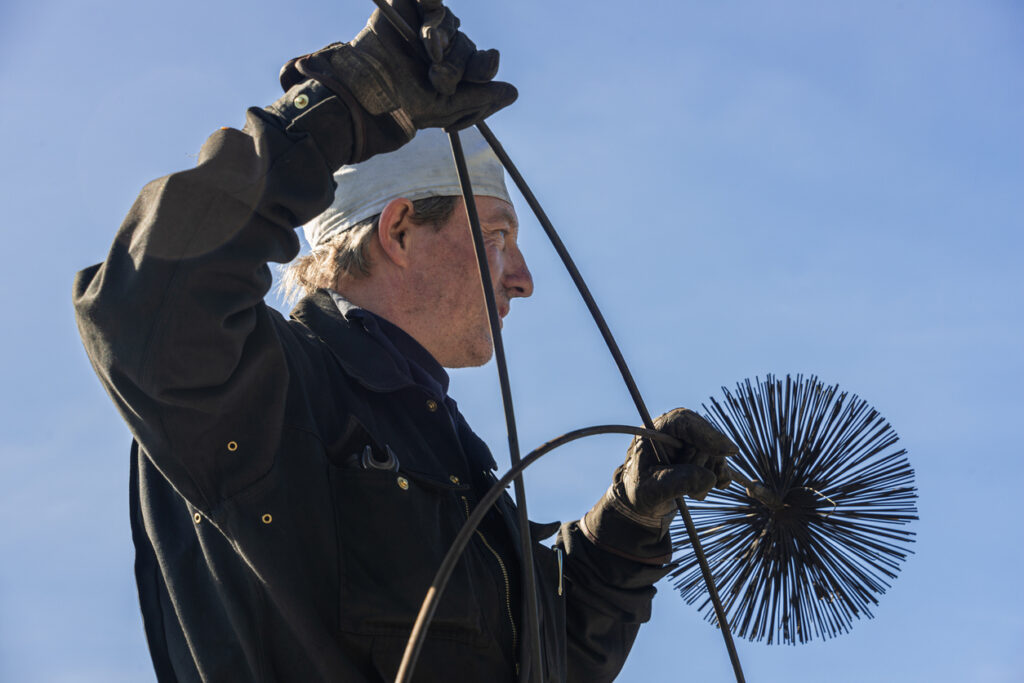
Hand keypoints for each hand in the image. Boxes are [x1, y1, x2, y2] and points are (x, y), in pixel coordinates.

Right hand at [280, 0, 516, 155]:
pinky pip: (430, 0)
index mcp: (457, 72)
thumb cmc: (407, 106)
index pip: (482, 64)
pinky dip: (431, 2)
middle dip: (455, 64)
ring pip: (451, 25)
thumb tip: (513, 92)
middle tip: (437, 77)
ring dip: (440, 40)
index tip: (490, 62)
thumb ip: (481, 98)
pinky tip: (430, 4)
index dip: (485, 64)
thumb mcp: (448, 108)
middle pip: (467, 46)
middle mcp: (445, 49)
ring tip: (426, 53)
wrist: (369, 91)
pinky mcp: (409, 9)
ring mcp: (428, 28)